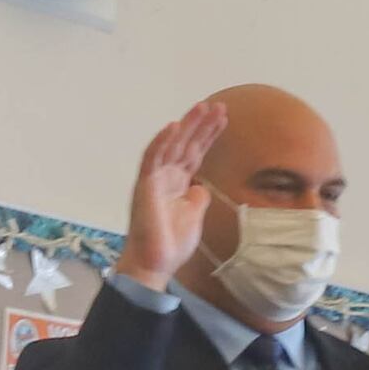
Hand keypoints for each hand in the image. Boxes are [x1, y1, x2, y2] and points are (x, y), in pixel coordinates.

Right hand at [118, 96, 230, 289]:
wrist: (156, 262)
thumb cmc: (172, 243)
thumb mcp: (194, 217)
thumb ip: (198, 199)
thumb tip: (201, 186)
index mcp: (178, 182)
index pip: (195, 152)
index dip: (208, 135)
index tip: (223, 118)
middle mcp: (166, 175)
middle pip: (186, 143)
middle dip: (202, 125)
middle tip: (219, 106)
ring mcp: (154, 178)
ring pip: (172, 144)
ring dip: (187, 126)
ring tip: (203, 108)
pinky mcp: (145, 185)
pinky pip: (152, 158)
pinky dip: (162, 141)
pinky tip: (174, 126)